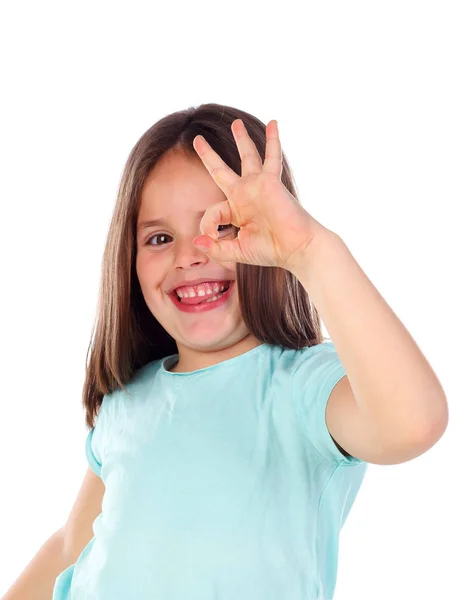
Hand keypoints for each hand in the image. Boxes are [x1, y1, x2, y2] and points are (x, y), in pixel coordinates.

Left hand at [192, 119, 327, 271]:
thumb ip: (216, 248)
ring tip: (236, 123)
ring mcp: (258, 186)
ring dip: (241, 139)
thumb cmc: (271, 250)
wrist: (296, 248)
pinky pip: (271, 156)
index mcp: (236, 211)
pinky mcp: (270, 181)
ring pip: (247, 157)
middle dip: (209, 155)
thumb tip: (196, 241)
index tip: (213, 236)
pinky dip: (273, 140)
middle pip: (221, 171)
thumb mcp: (237, 252)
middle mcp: (245, 195)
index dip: (208, 224)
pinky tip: (273, 123)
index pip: (213, 211)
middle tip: (198, 140)